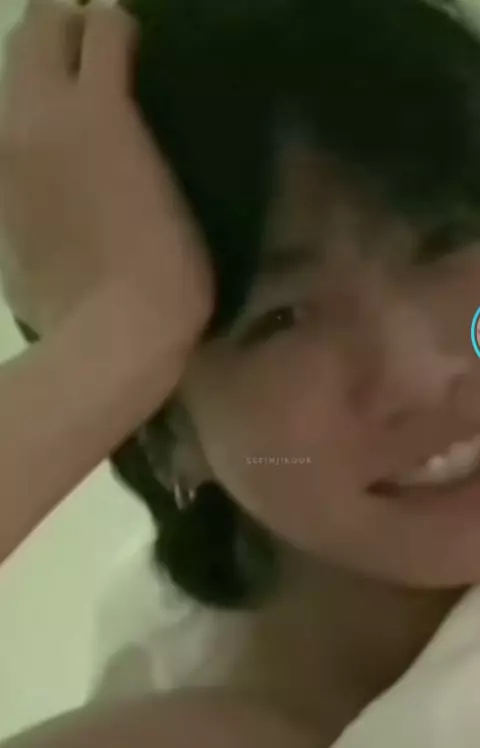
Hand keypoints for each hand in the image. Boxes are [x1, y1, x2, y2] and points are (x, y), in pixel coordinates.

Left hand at [0, 0, 213, 337]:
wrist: (110, 335)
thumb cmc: (166, 268)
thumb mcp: (176, 191)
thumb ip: (143, 136)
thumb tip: (126, 118)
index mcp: (99, 109)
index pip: (103, 23)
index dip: (120, 24)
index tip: (133, 43)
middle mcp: (38, 116)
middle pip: (36, 29)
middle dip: (64, 25)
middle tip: (92, 52)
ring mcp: (6, 156)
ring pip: (8, 80)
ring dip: (38, 76)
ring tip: (67, 106)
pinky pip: (3, 141)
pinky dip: (25, 135)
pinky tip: (48, 165)